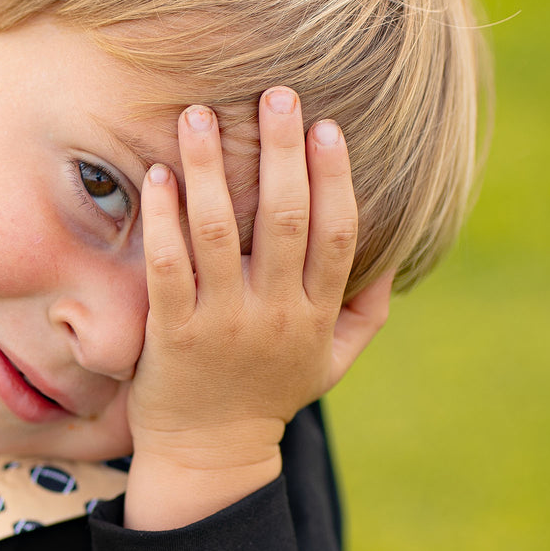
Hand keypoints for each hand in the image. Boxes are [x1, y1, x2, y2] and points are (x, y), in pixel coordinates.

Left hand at [123, 88, 391, 529]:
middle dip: (281, 152)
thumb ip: (364, 310)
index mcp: (316, 316)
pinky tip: (158, 178)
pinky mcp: (171, 334)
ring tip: (198, 116)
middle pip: (284, 220)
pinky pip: (167, 266)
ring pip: (218, 234)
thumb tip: (391, 255)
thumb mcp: (331, 362)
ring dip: (209, 169)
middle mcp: (273, 316)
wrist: (209, 455)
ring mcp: (220, 324)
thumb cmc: (268, 396)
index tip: (327, 126)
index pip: (335, 234)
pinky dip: (162, 219)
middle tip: (274, 95)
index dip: (335, 177)